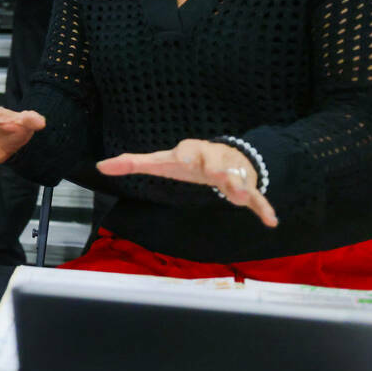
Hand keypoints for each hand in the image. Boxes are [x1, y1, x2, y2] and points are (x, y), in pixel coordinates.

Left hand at [97, 138, 277, 226]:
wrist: (226, 155)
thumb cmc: (188, 161)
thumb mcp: (162, 162)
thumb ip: (132, 163)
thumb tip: (99, 166)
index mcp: (192, 152)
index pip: (188, 149)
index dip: (186, 153)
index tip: (184, 157)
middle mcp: (214, 159)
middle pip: (216, 161)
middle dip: (217, 169)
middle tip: (219, 177)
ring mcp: (232, 172)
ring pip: (239, 178)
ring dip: (241, 187)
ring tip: (241, 196)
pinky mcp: (248, 187)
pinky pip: (258, 197)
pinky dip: (264, 208)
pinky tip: (271, 221)